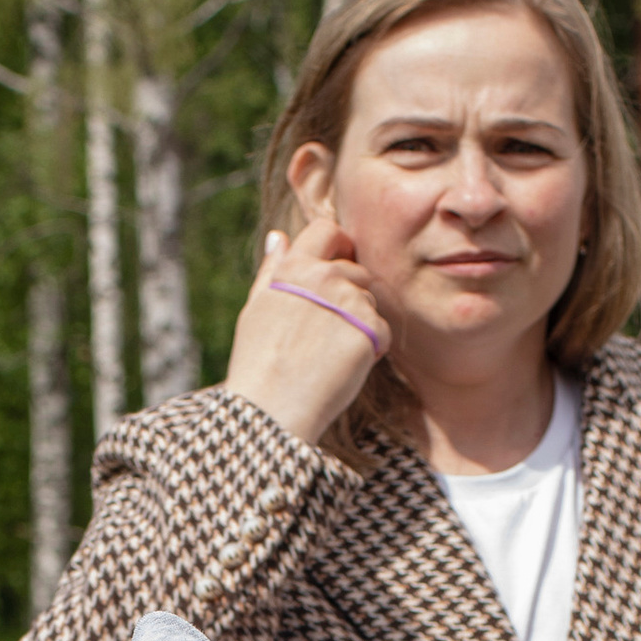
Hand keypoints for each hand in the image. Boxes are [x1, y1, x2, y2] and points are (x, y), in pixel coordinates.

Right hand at [223, 215, 390, 459]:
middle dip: (351, 296)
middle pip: (357, 271)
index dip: (337, 245)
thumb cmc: (258, 363)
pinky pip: (382, 331)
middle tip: (326, 334)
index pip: (327, 230)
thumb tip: (279, 237)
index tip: (336, 265)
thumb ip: (272, 269)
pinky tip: (343, 367)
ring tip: (329, 354)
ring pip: (371, 302)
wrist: (272, 409)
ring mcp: (350, 301)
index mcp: (294, 266)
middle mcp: (325, 276)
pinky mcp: (370, 329)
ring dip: (360, 324)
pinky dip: (371, 349)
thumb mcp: (257, 309)